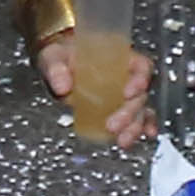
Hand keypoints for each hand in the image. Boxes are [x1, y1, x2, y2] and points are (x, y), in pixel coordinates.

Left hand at [43, 31, 156, 149]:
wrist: (58, 66)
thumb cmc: (62, 56)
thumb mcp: (55, 55)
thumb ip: (57, 68)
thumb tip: (62, 86)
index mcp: (117, 59)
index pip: (140, 66)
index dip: (139, 80)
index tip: (127, 93)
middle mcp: (125, 77)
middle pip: (139, 95)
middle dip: (129, 113)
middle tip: (113, 125)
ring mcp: (122, 96)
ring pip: (140, 111)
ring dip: (134, 127)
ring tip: (122, 140)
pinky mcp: (117, 110)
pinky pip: (135, 119)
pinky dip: (139, 129)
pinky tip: (139, 137)